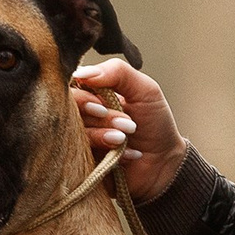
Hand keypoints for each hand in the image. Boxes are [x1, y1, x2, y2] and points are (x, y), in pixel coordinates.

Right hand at [72, 59, 185, 202]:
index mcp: (94, 93)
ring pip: (75, 134)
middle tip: (127, 123)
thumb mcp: (145, 89)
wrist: (165, 162)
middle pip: (69, 110)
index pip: (72, 87)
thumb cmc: (155, 123)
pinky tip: (128, 155)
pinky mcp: (83, 162)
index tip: (102, 104)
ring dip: (105, 135)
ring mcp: (81, 139)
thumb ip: (118, 72)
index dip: (83, 96)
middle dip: (100, 117)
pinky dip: (108, 153)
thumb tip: (83, 72)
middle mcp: (84, 115)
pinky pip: (82, 156)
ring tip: (126, 138)